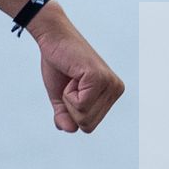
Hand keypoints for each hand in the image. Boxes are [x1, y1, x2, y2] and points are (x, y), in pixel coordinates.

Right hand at [30, 4, 123, 132]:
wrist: (52, 39)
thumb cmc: (59, 65)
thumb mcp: (61, 98)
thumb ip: (66, 117)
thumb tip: (70, 130)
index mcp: (112, 95)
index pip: (89, 126)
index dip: (71, 111)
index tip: (71, 87)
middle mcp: (116, 90)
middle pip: (88, 125)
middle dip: (70, 107)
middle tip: (71, 81)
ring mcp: (109, 83)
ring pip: (84, 117)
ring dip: (69, 99)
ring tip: (73, 77)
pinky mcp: (99, 78)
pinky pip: (80, 105)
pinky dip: (68, 93)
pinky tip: (73, 73)